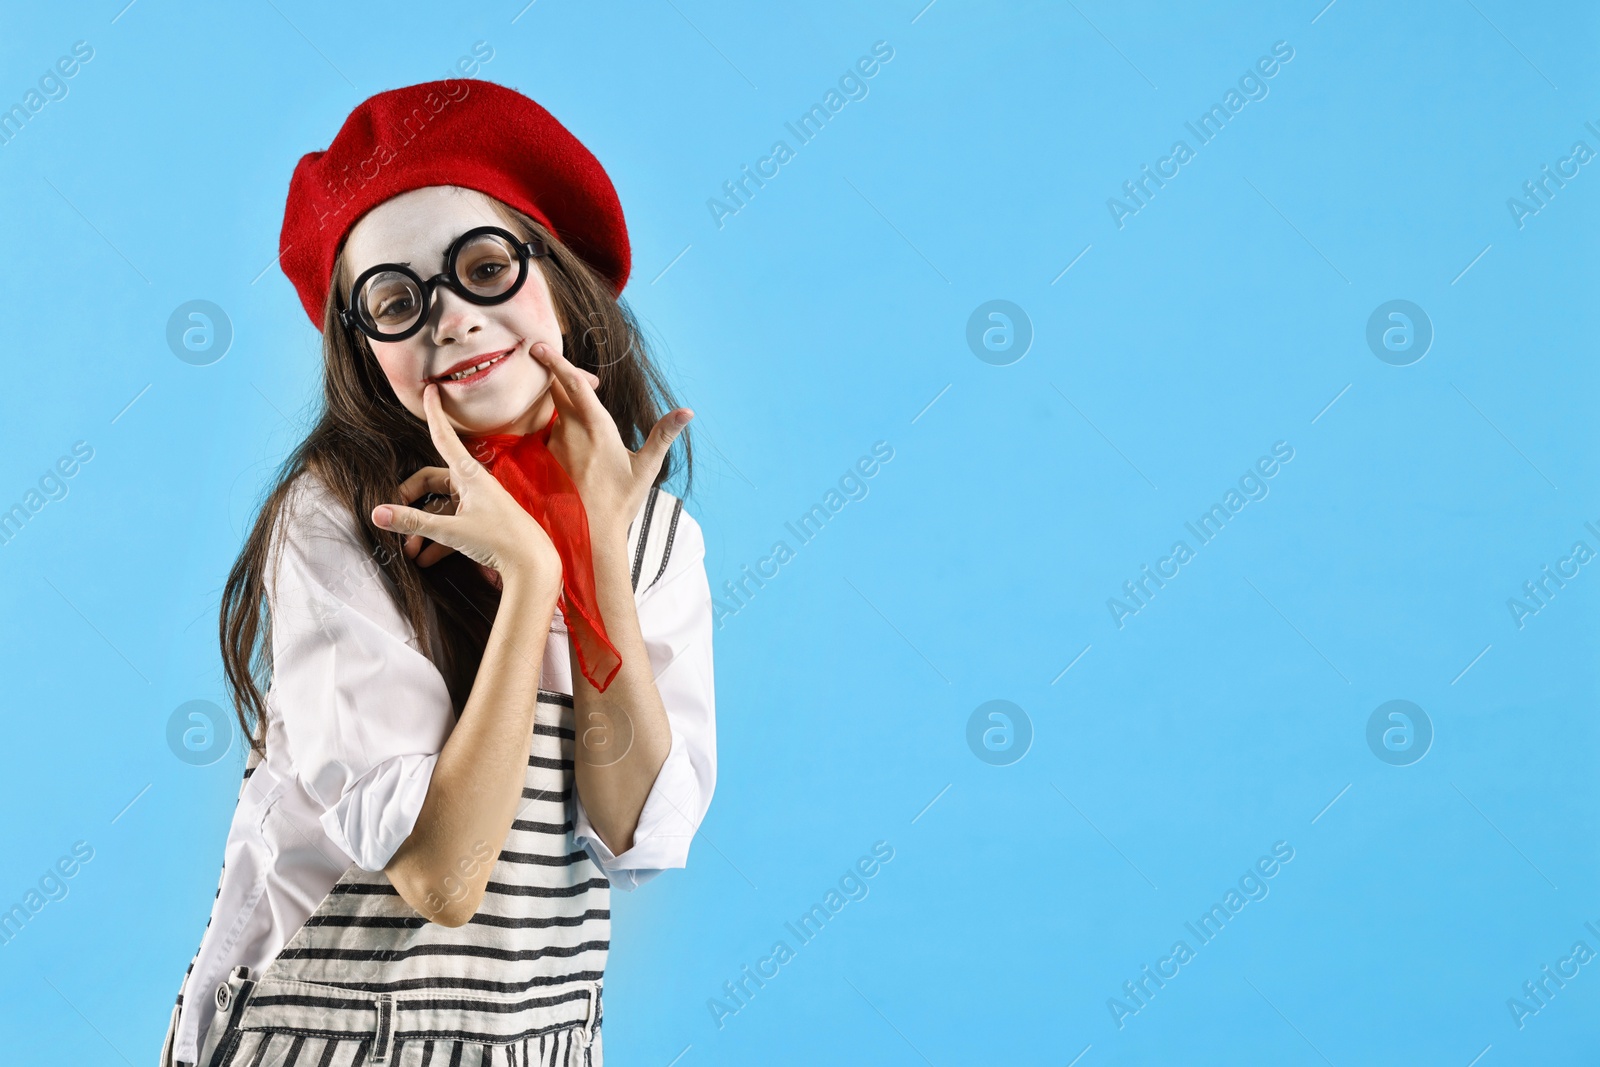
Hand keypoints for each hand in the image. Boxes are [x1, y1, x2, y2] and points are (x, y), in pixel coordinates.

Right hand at [393, 365, 602, 587]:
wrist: (534, 564)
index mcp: (469, 475)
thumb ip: (414, 522)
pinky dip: (437, 540)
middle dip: (410, 502)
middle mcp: (474, 484)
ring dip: (422, 528)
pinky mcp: (484, 522)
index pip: (444, 437)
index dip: (435, 413)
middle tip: (394, 520)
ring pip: (441, 508)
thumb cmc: (500, 540)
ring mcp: (479, 503)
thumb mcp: (452, 531)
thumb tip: (377, 514)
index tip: (431, 389)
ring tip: (409, 552)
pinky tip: (425, 560)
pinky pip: (454, 524)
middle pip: (432, 482)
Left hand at [532, 340, 692, 545]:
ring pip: (553, 411)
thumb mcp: (647, 467)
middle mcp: (570, 431)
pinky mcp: (544, 460)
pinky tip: (574, 447)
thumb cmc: (621, 501)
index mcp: (597, 427)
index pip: (571, 383)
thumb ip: (664, 434)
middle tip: (587, 383)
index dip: (556, 360)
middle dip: (565, 378)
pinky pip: (548, 433)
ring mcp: (554, 445)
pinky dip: (559, 428)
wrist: (589, 534)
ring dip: (564, 406)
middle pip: (557, 390)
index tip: (541, 345)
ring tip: (582, 418)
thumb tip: (687, 412)